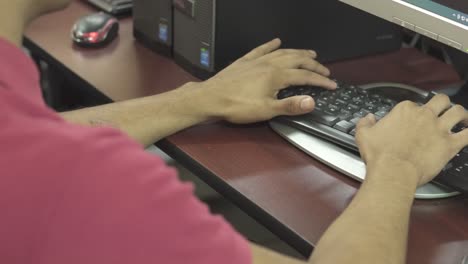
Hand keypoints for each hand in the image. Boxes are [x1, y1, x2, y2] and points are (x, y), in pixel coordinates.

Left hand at [197, 38, 336, 123]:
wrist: (211, 98)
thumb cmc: (237, 106)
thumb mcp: (266, 110)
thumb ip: (290, 105)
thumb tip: (312, 102)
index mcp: (276, 76)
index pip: (304, 77)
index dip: (320, 81)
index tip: (332, 84)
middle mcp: (268, 64)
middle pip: (296, 60)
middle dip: (313, 65)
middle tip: (324, 70)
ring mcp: (256, 61)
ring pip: (282, 52)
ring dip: (297, 52)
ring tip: (309, 54)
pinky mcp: (244, 61)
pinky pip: (261, 49)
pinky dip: (270, 45)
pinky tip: (276, 41)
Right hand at [355, 94, 467, 185]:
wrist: (393, 171)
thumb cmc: (379, 154)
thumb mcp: (363, 135)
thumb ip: (365, 123)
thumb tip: (369, 118)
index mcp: (405, 110)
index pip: (414, 104)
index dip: (414, 111)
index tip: (413, 119)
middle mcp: (424, 115)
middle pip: (441, 100)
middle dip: (443, 104)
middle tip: (443, 110)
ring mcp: (439, 129)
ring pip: (458, 112)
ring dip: (462, 114)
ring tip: (463, 118)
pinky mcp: (449, 144)